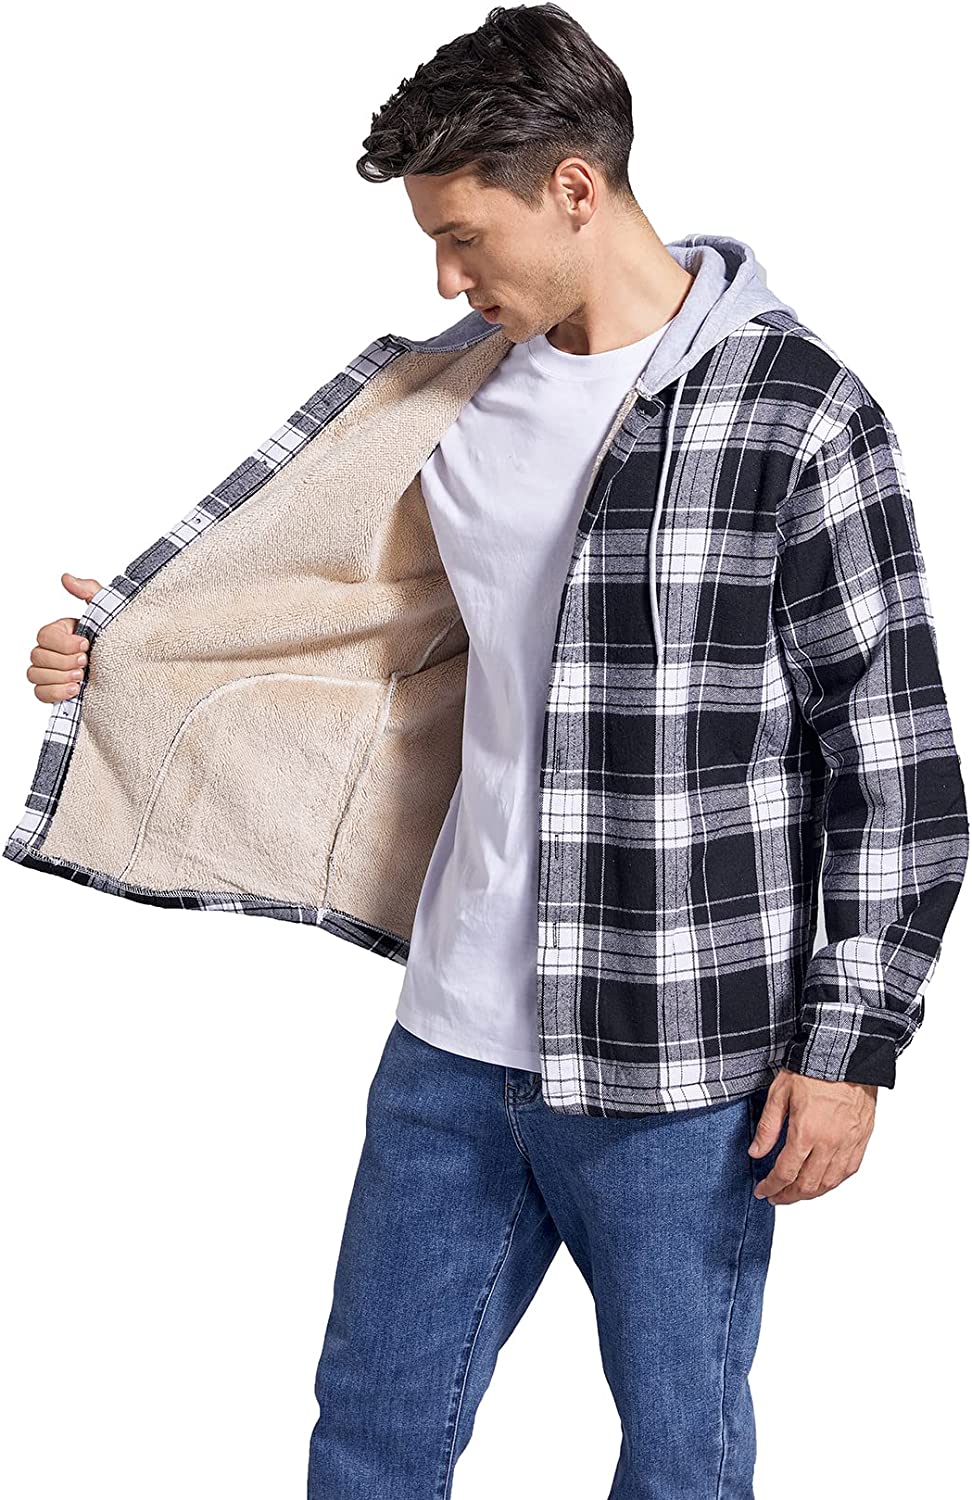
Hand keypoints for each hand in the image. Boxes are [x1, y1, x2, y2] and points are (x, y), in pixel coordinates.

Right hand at [26, 572, 103, 703]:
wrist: (129, 668)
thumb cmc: (116, 637)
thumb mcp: (108, 610)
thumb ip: (89, 591)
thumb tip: (67, 578)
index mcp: (60, 632)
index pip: (45, 635)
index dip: (63, 643)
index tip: (85, 644)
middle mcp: (51, 651)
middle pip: (37, 656)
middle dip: (63, 661)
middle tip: (85, 663)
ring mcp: (51, 672)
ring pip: (35, 674)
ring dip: (58, 676)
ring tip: (81, 677)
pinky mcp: (55, 690)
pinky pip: (40, 693)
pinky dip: (55, 692)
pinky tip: (75, 689)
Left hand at [748, 1067, 877, 1203]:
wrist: (846, 1054)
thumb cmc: (812, 1068)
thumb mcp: (779, 1093)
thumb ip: (768, 1127)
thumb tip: (756, 1152)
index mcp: (807, 1132)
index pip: (786, 1172)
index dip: (772, 1186)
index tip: (763, 1191)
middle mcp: (830, 1143)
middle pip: (808, 1184)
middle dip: (789, 1195)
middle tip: (777, 1196)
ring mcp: (849, 1143)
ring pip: (830, 1183)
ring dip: (812, 1193)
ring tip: (797, 1193)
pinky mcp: (862, 1138)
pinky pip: (849, 1171)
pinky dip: (834, 1182)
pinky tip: (823, 1182)